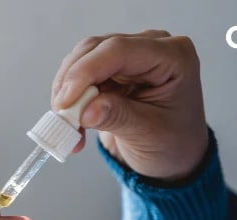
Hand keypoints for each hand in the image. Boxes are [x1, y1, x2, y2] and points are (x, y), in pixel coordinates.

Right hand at [53, 31, 207, 181]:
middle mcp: (151, 47)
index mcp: (173, 57)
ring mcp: (130, 55)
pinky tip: (73, 124)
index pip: (120, 50)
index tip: (66, 102)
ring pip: (81, 59)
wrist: (174, 156)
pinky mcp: (112, 68)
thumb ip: (118, 118)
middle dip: (72, 82)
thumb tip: (85, 111)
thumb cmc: (173, 143)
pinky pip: (79, 75)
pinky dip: (70, 99)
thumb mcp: (149, 134)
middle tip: (62, 117)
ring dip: (67, 92)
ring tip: (69, 127)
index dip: (87, 72)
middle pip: (96, 49)